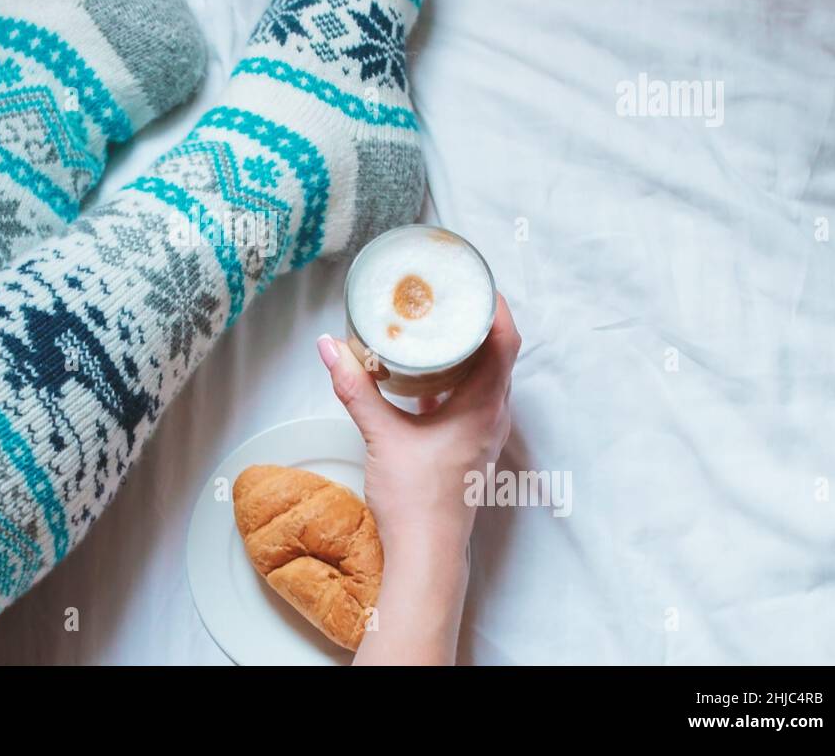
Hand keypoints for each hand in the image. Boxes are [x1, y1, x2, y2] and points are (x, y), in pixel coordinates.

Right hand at [317, 293, 520, 663]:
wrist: (426, 555)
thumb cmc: (415, 499)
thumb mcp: (381, 434)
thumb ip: (354, 387)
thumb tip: (328, 346)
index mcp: (485, 405)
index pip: (505, 339)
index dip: (494, 304)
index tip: (472, 279)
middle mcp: (494, 415)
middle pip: (498, 352)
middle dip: (475, 319)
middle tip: (446, 292)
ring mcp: (484, 432)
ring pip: (485, 376)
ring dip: (465, 349)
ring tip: (434, 323)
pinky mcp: (469, 445)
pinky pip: (471, 397)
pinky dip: (453, 376)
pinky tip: (422, 372)